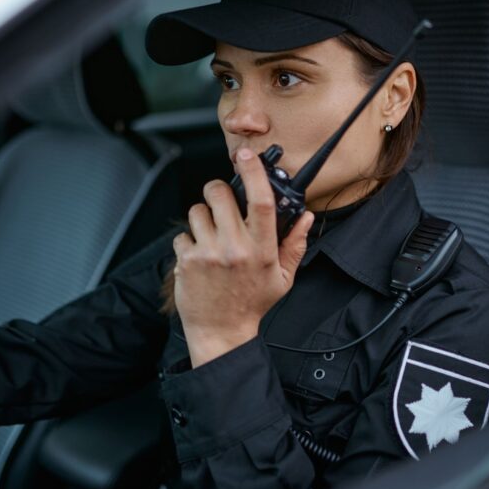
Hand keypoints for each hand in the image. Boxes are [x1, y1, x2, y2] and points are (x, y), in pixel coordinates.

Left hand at [172, 148, 314, 366]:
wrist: (221, 332)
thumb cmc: (253, 303)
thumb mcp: (283, 277)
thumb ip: (295, 244)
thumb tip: (306, 217)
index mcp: (262, 249)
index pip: (261, 201)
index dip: (253, 172)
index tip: (246, 155)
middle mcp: (235, 249)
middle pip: (220, 194)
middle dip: (218, 190)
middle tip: (222, 202)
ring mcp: (208, 254)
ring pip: (197, 211)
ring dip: (203, 217)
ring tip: (211, 236)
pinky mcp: (186, 262)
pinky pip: (182, 234)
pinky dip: (188, 242)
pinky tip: (199, 257)